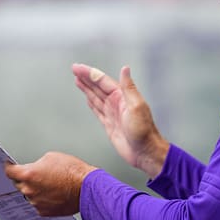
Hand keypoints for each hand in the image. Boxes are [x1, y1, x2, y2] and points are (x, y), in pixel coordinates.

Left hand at [4, 152, 96, 215]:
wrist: (86, 187)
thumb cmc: (73, 171)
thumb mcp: (52, 156)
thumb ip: (37, 163)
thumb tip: (34, 167)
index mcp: (29, 174)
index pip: (9, 171)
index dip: (9, 167)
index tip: (9, 166)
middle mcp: (29, 190)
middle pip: (18, 183)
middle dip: (24, 178)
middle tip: (37, 174)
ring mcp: (36, 202)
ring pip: (29, 194)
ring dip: (35, 189)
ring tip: (51, 183)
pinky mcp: (44, 211)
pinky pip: (38, 203)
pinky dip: (42, 199)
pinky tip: (53, 192)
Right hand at [72, 63, 168, 177]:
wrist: (144, 152)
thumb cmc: (144, 130)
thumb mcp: (136, 106)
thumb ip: (128, 87)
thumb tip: (125, 69)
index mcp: (122, 96)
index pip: (102, 81)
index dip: (89, 73)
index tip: (77, 68)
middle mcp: (117, 102)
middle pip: (97, 87)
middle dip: (86, 78)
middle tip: (74, 69)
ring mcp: (112, 113)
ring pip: (96, 97)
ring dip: (86, 88)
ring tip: (77, 80)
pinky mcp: (109, 124)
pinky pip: (97, 110)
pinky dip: (91, 103)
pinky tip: (87, 98)